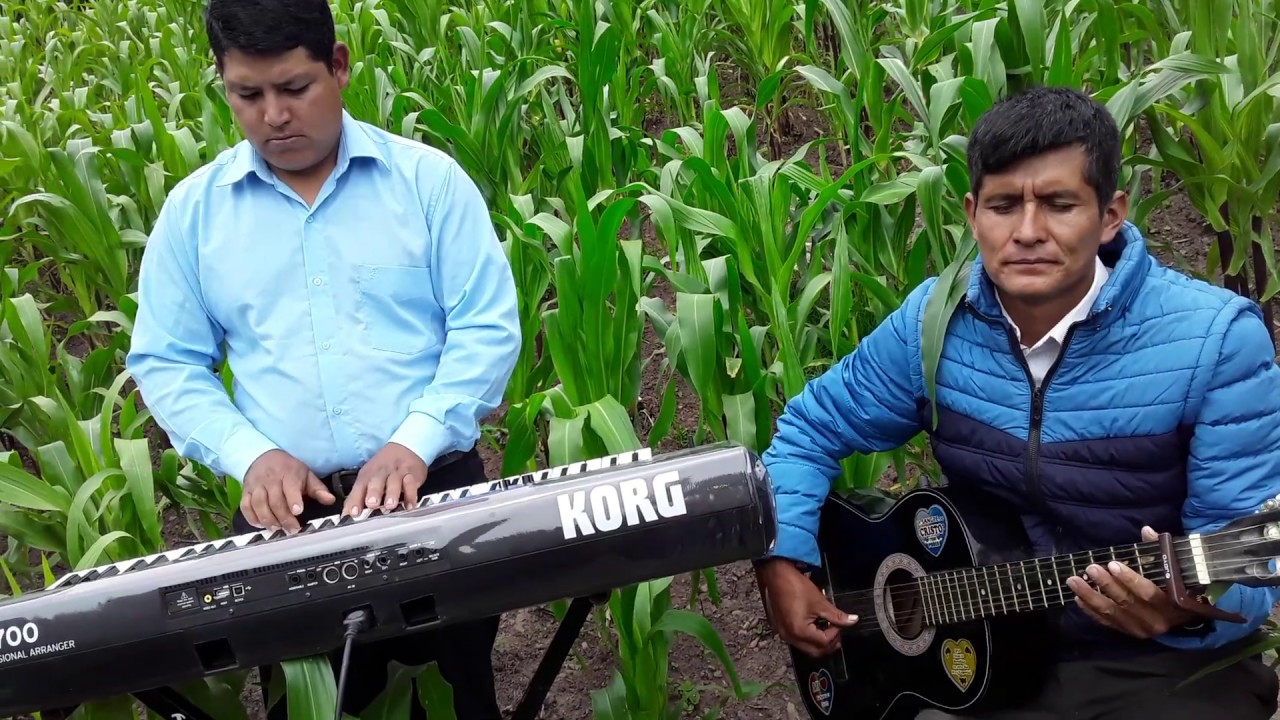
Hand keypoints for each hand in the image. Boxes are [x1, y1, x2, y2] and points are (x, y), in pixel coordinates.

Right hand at [241, 449, 334, 532]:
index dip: (293, 499)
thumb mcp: (306, 474)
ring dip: (267, 519)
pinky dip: (251, 517)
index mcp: (288, 473)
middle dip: (283, 517)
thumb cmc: (288, 469)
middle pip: (275, 500)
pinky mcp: (245, 491)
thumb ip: (318, 489)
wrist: (263, 456)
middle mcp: (270, 479)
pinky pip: (245, 506)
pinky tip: (261, 525)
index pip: (290, 487)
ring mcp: (256, 485)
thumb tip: (330, 500)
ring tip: (277, 529)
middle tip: (292, 529)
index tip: (298, 511)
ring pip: (258, 504)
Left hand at [342, 442, 427, 516]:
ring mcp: (397, 473)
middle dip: (373, 492)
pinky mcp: (412, 475)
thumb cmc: (384, 467)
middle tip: (371, 504)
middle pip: (376, 481)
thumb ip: (359, 496)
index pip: (359, 487)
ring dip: (392, 493)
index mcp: (368, 474)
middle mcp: (381, 472)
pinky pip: (411, 484)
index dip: (355, 499)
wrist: (405, 447)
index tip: (353, 513)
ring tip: (390, 505)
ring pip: (394, 481)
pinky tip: (410, 506)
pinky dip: (411, 496)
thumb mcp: (369, 477)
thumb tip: (347, 515)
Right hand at [755, 557, 857, 657]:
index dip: (835, 633)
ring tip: (828, 628)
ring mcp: (784, 634)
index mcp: (799, 631)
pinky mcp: (781, 628)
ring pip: (806, 648)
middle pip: (815, 651)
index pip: (824, 642)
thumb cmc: (795, 586)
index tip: (840, 623)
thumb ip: (837, 615)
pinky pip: (798, 641)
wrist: (777, 575)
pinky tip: (815, 626)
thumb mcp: (820, 602)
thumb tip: (852, 620)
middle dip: (829, 644)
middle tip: (837, 631)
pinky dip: (809, 637)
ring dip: (819, 642)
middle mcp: (790, 637)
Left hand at [1067, 526, 1198, 637]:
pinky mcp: (1129, 633)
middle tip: (1090, 568)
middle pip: (1126, 603)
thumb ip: (1160, 550)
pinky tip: (1078, 598)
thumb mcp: (1175, 569)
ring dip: (1090, 596)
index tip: (1112, 564)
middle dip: (1106, 584)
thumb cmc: (1178, 586)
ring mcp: (1142, 630)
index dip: (1130, 579)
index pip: (1148, 593)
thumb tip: (1146, 530)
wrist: (1186, 616)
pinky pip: (1107, 622)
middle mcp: (1157, 621)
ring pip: (1112, 613)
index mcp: (1172, 604)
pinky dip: (1091, 611)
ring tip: (1073, 581)